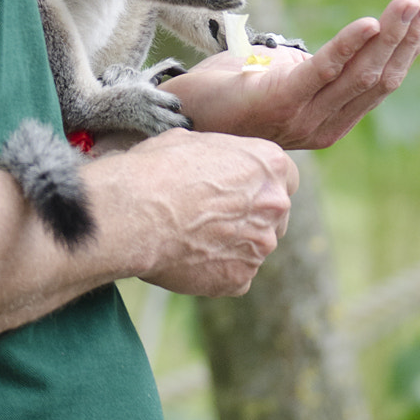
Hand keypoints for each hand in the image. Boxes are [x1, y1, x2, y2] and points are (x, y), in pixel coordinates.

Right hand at [98, 128, 297, 296]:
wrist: (134, 214)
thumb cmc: (156, 169)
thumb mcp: (189, 140)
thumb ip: (216, 154)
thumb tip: (208, 158)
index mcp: (269, 163)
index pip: (285, 175)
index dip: (261, 182)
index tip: (241, 187)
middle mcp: (275, 205)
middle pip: (273, 214)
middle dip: (250, 215)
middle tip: (212, 215)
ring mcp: (260, 246)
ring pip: (253, 247)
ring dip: (232, 244)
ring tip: (191, 236)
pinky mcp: (240, 279)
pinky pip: (235, 275)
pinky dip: (216, 270)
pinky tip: (187, 257)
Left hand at [171, 0, 419, 148]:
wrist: (181, 113)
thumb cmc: (227, 91)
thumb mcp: (279, 74)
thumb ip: (311, 65)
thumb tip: (335, 43)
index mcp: (329, 121)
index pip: (381, 82)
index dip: (406, 48)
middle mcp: (324, 126)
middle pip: (380, 76)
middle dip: (407, 36)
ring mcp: (304, 118)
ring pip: (361, 73)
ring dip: (390, 33)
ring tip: (410, 3)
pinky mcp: (282, 101)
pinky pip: (325, 70)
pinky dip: (350, 45)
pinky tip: (371, 23)